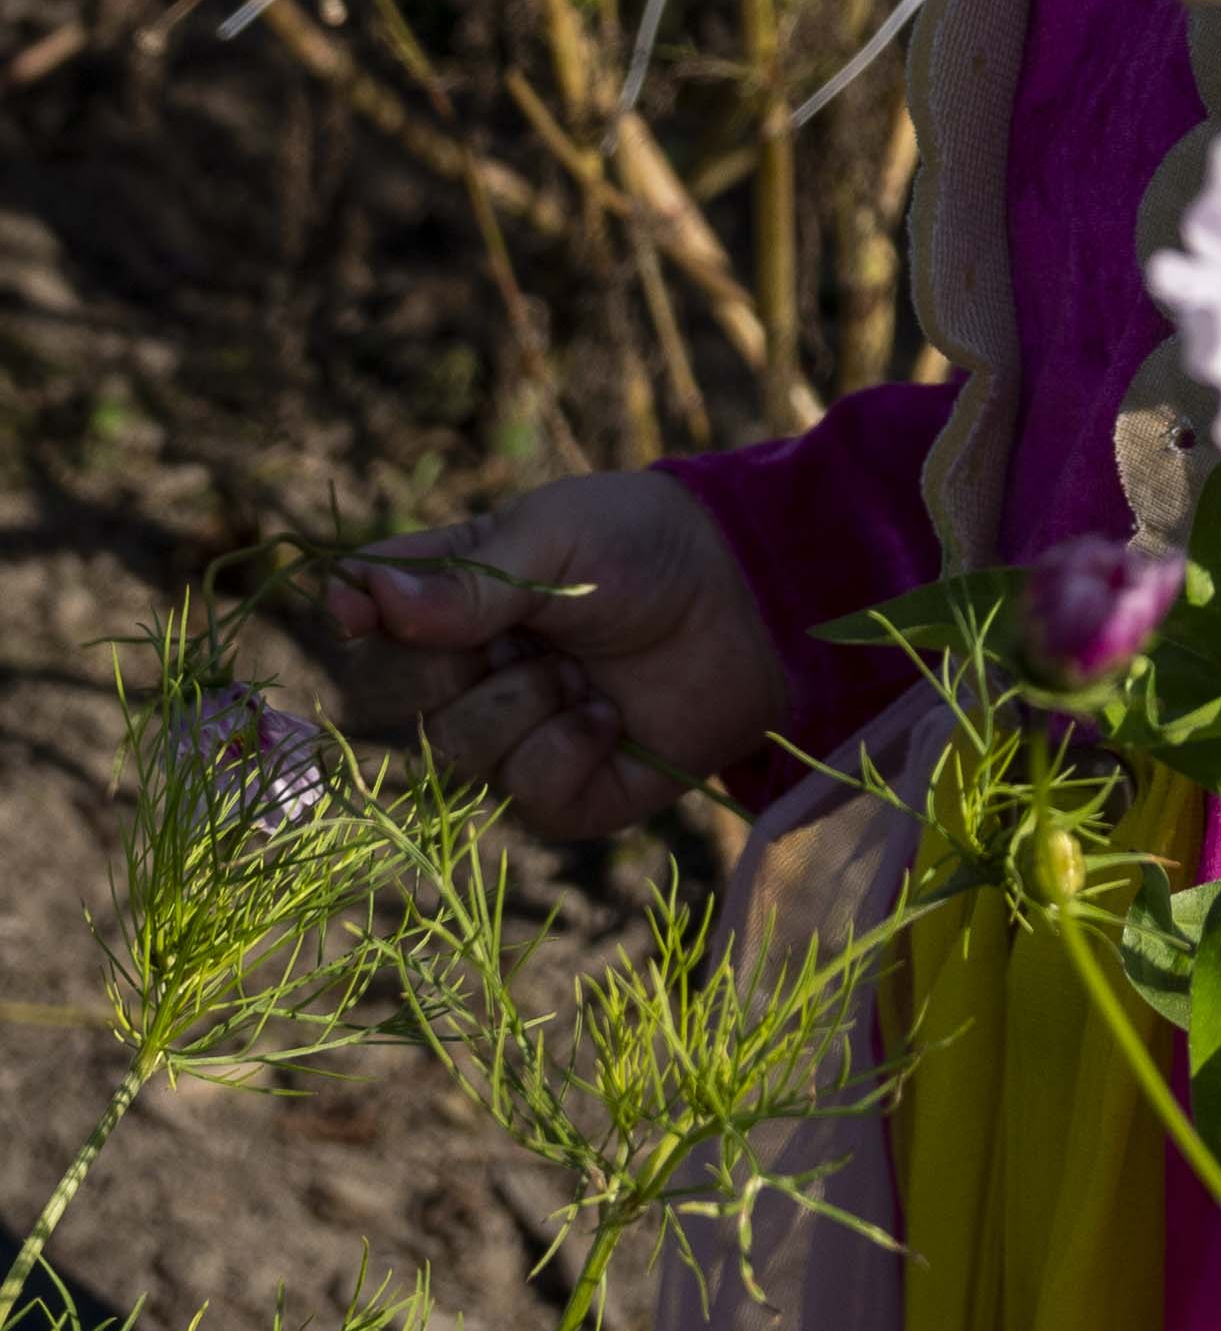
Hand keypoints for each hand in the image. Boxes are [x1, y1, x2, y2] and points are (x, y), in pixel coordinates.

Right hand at [326, 473, 790, 842]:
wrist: (753, 601)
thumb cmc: (650, 548)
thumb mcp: (554, 538)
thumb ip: (465, 580)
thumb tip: (365, 598)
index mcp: (460, 590)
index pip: (372, 607)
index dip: (356, 611)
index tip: (356, 612)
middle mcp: (478, 664)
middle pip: (399, 692)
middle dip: (455, 663)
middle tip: (527, 633)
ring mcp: (520, 730)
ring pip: (456, 748)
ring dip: (519, 705)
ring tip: (582, 673)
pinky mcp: (569, 790)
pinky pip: (524, 792)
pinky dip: (564, 751)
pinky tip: (609, 717)